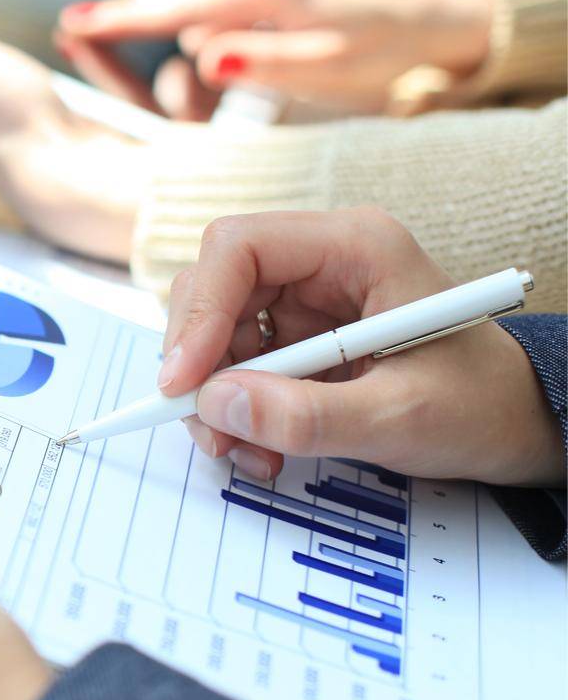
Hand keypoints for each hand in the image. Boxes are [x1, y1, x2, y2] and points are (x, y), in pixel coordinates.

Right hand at [60, 0, 492, 112]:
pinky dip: (237, 32)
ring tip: (279, 68)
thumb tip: (202, 60)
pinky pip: (230, 5)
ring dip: (219, 49)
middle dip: (188, 62)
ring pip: (208, 15)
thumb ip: (261, 65)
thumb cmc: (390, 45)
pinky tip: (279, 46)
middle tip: (229, 100)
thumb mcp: (329, 69)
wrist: (441, 3)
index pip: (177, 10)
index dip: (119, 22)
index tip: (71, 24)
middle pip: (187, 18)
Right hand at [158, 208, 562, 487]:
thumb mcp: (399, 418)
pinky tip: (262, 446)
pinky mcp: (296, 338)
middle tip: (211, 429)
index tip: (185, 382)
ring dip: (216, 398)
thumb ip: (307, 416)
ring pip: (214, 332)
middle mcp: (321, 261)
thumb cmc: (479, 406)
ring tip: (248, 452)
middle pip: (214, 288)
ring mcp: (305, 299)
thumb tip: (217, 404)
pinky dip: (233, 410)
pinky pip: (234, 365)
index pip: (240, 249)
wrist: (513, 425)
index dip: (199, 312)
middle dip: (200, 364)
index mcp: (356, 247)